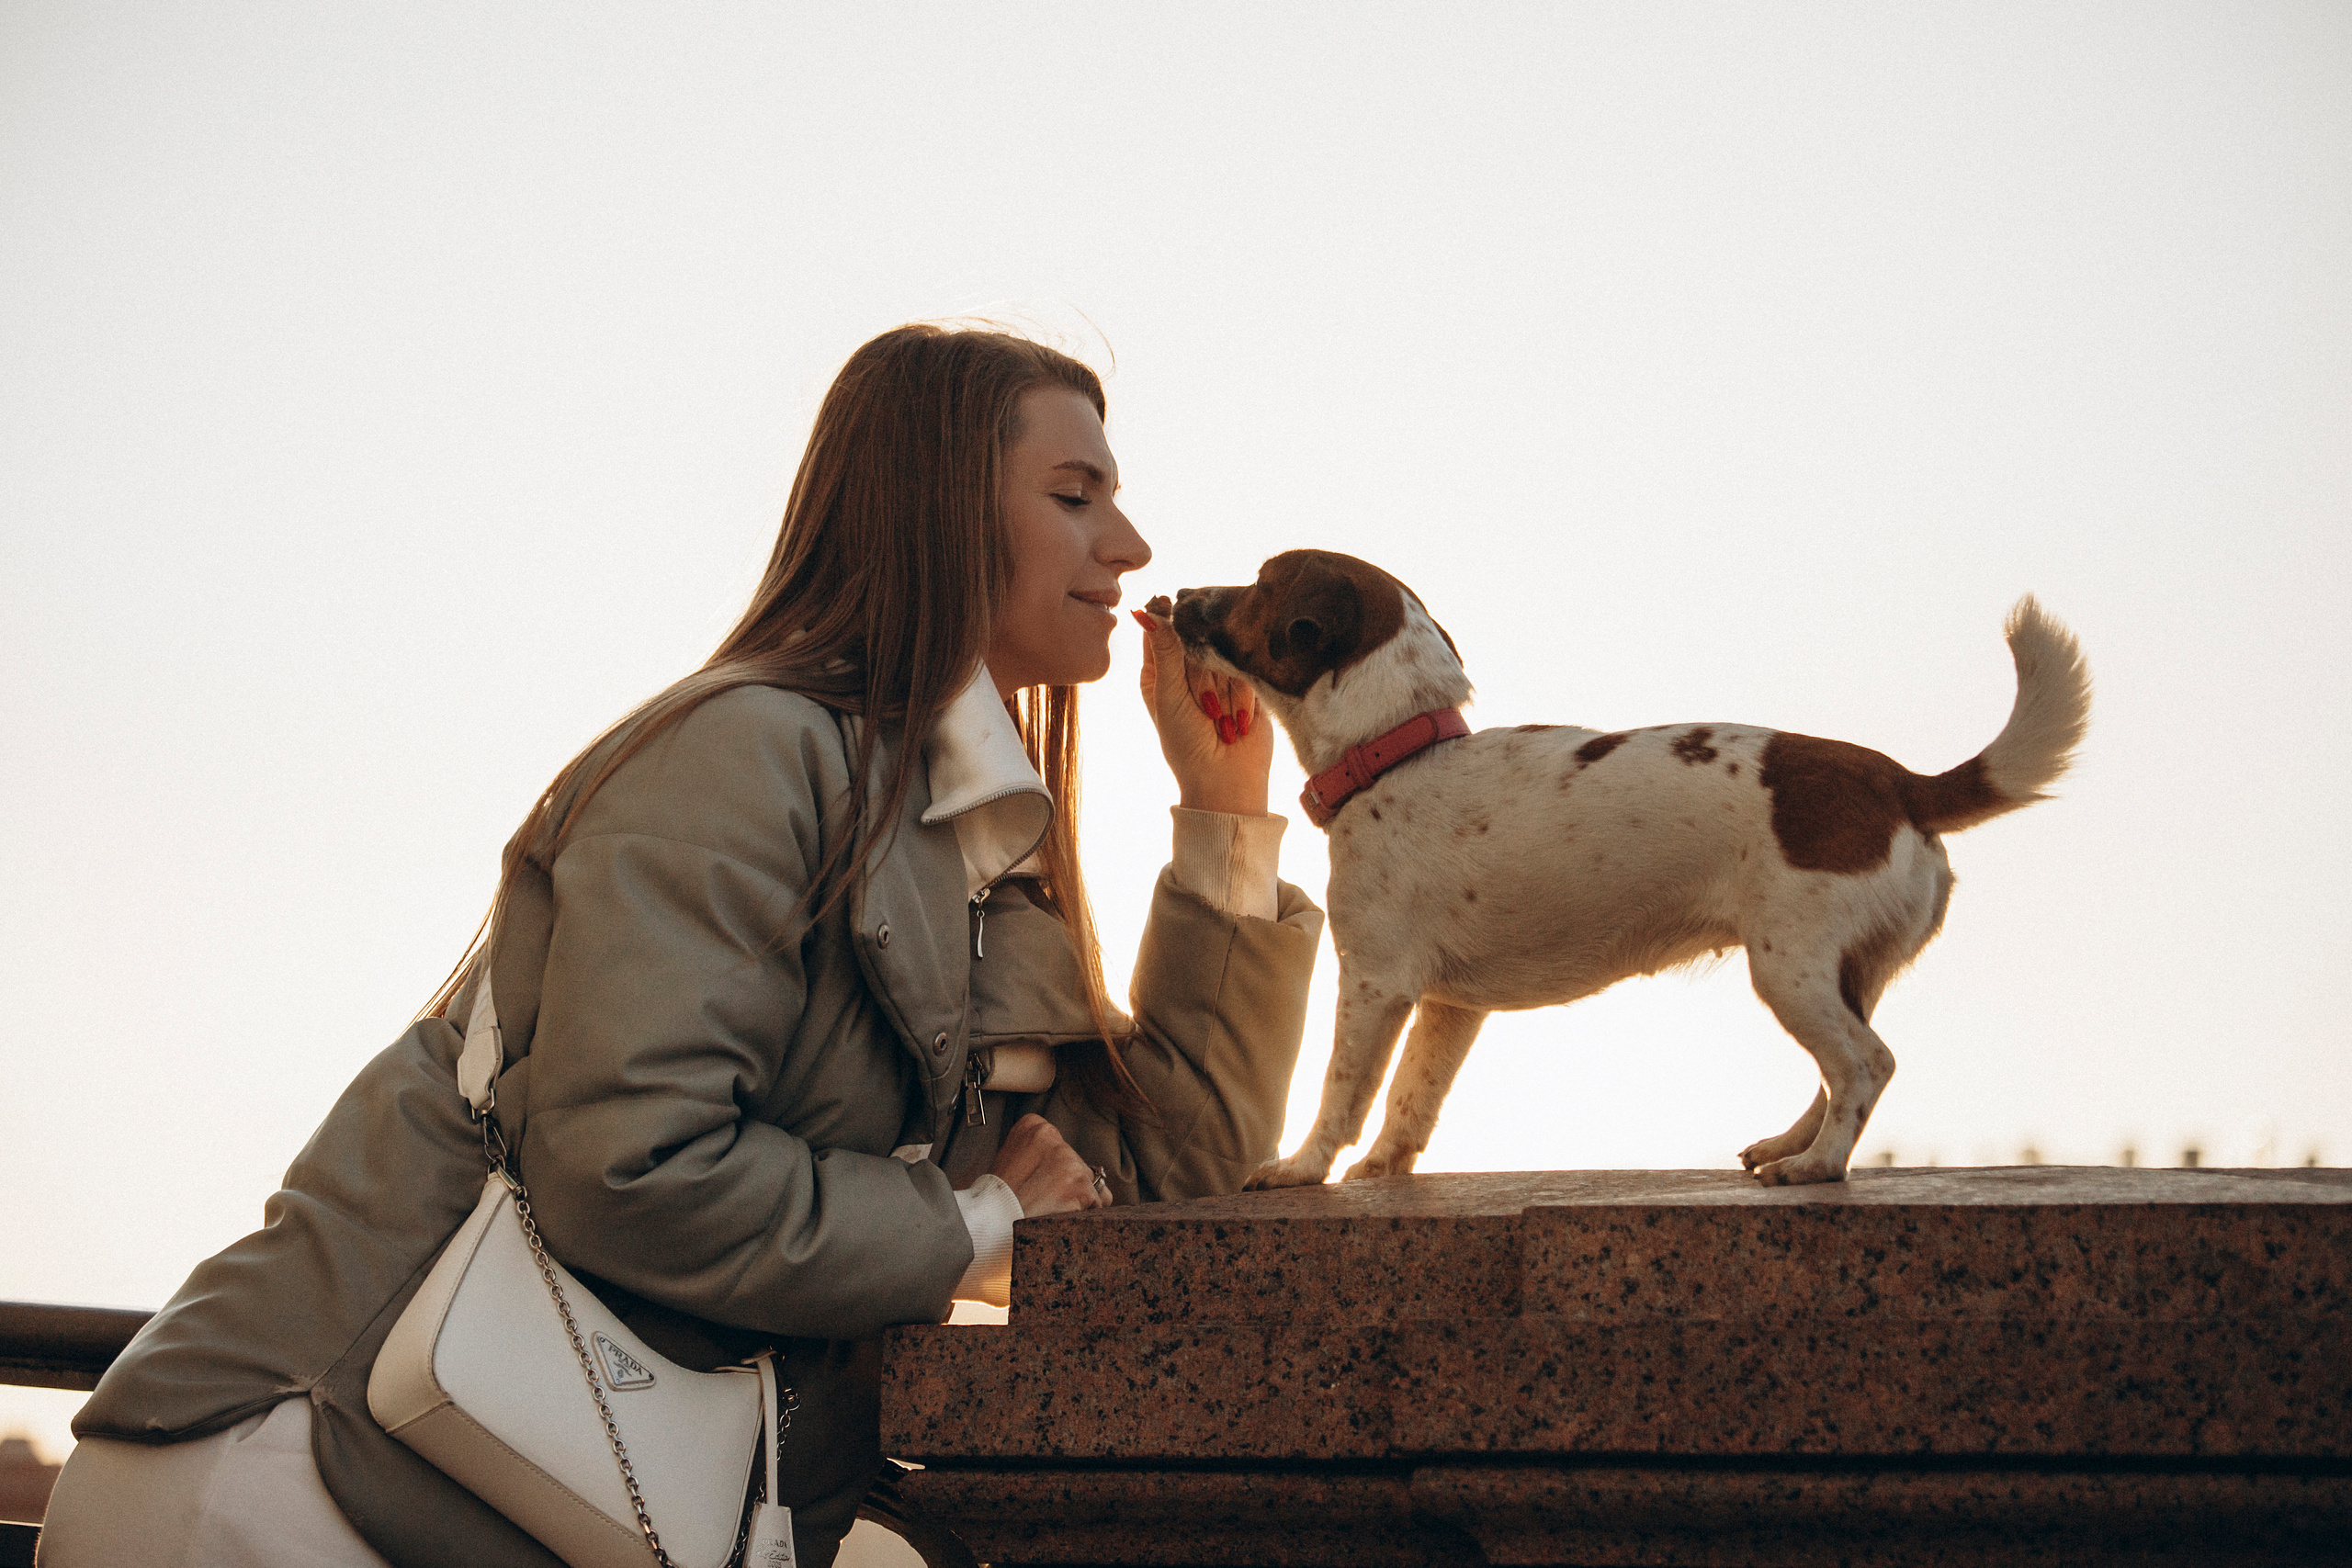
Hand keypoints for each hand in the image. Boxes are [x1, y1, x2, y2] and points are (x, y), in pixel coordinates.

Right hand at [989, 1113, 1108, 1215]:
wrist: (992, 1220)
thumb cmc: (999, 1195)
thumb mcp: (1011, 1157)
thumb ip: (1039, 1153)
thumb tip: (1068, 1166)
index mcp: (1034, 1126)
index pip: (1060, 1144)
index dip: (1052, 1168)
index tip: (1037, 1179)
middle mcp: (1053, 1137)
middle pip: (1077, 1163)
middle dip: (1067, 1183)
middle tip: (1042, 1198)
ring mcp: (1068, 1160)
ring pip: (1090, 1182)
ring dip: (1077, 1198)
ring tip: (1050, 1207)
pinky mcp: (1080, 1183)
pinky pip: (1097, 1201)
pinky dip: (1084, 1212)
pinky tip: (1060, 1214)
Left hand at [1133, 610, 1273, 815]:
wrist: (1226, 780)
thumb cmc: (1186, 744)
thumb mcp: (1169, 697)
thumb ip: (1166, 653)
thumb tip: (1146, 613)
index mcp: (1158, 673)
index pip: (1161, 632)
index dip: (1170, 623)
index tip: (1175, 615)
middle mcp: (1187, 671)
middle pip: (1196, 642)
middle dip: (1203, 678)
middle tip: (1205, 709)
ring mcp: (1218, 677)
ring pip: (1223, 657)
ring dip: (1224, 693)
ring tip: (1219, 722)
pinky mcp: (1246, 684)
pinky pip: (1246, 672)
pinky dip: (1242, 699)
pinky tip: (1237, 724)